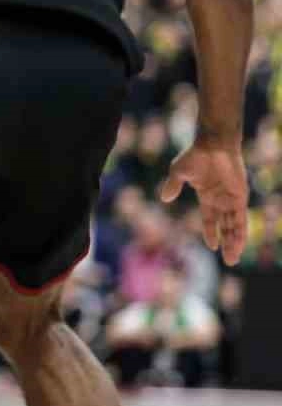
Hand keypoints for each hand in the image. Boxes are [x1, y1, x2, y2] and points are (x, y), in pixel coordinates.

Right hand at [159, 137, 248, 264]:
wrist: (214, 144)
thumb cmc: (195, 156)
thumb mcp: (178, 172)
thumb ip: (172, 186)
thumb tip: (164, 199)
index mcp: (207, 196)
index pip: (210, 219)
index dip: (211, 233)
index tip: (212, 247)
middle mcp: (221, 200)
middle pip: (226, 227)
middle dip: (227, 244)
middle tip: (229, 261)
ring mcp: (232, 199)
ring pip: (235, 226)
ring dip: (234, 242)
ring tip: (232, 258)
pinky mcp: (240, 197)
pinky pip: (241, 218)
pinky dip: (240, 231)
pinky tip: (239, 243)